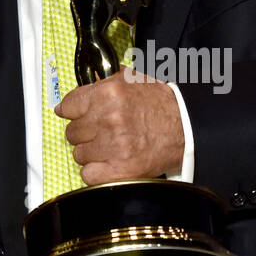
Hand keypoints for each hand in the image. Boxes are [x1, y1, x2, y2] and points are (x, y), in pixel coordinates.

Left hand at [56, 70, 183, 183]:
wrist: (187, 128)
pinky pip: (88, 175)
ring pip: (79, 154)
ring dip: (91, 152)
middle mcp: (108, 119)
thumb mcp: (131, 80)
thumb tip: (77, 91)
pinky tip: (109, 162)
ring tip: (109, 146)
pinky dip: (96, 172)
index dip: (70, 111)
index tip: (71, 115)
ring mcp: (114, 146)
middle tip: (100, 131)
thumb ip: (102, 82)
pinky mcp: (121, 170)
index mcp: (108, 93)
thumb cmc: (160, 104)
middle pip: (72, 132)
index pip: (68, 106)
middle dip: (84, 132)